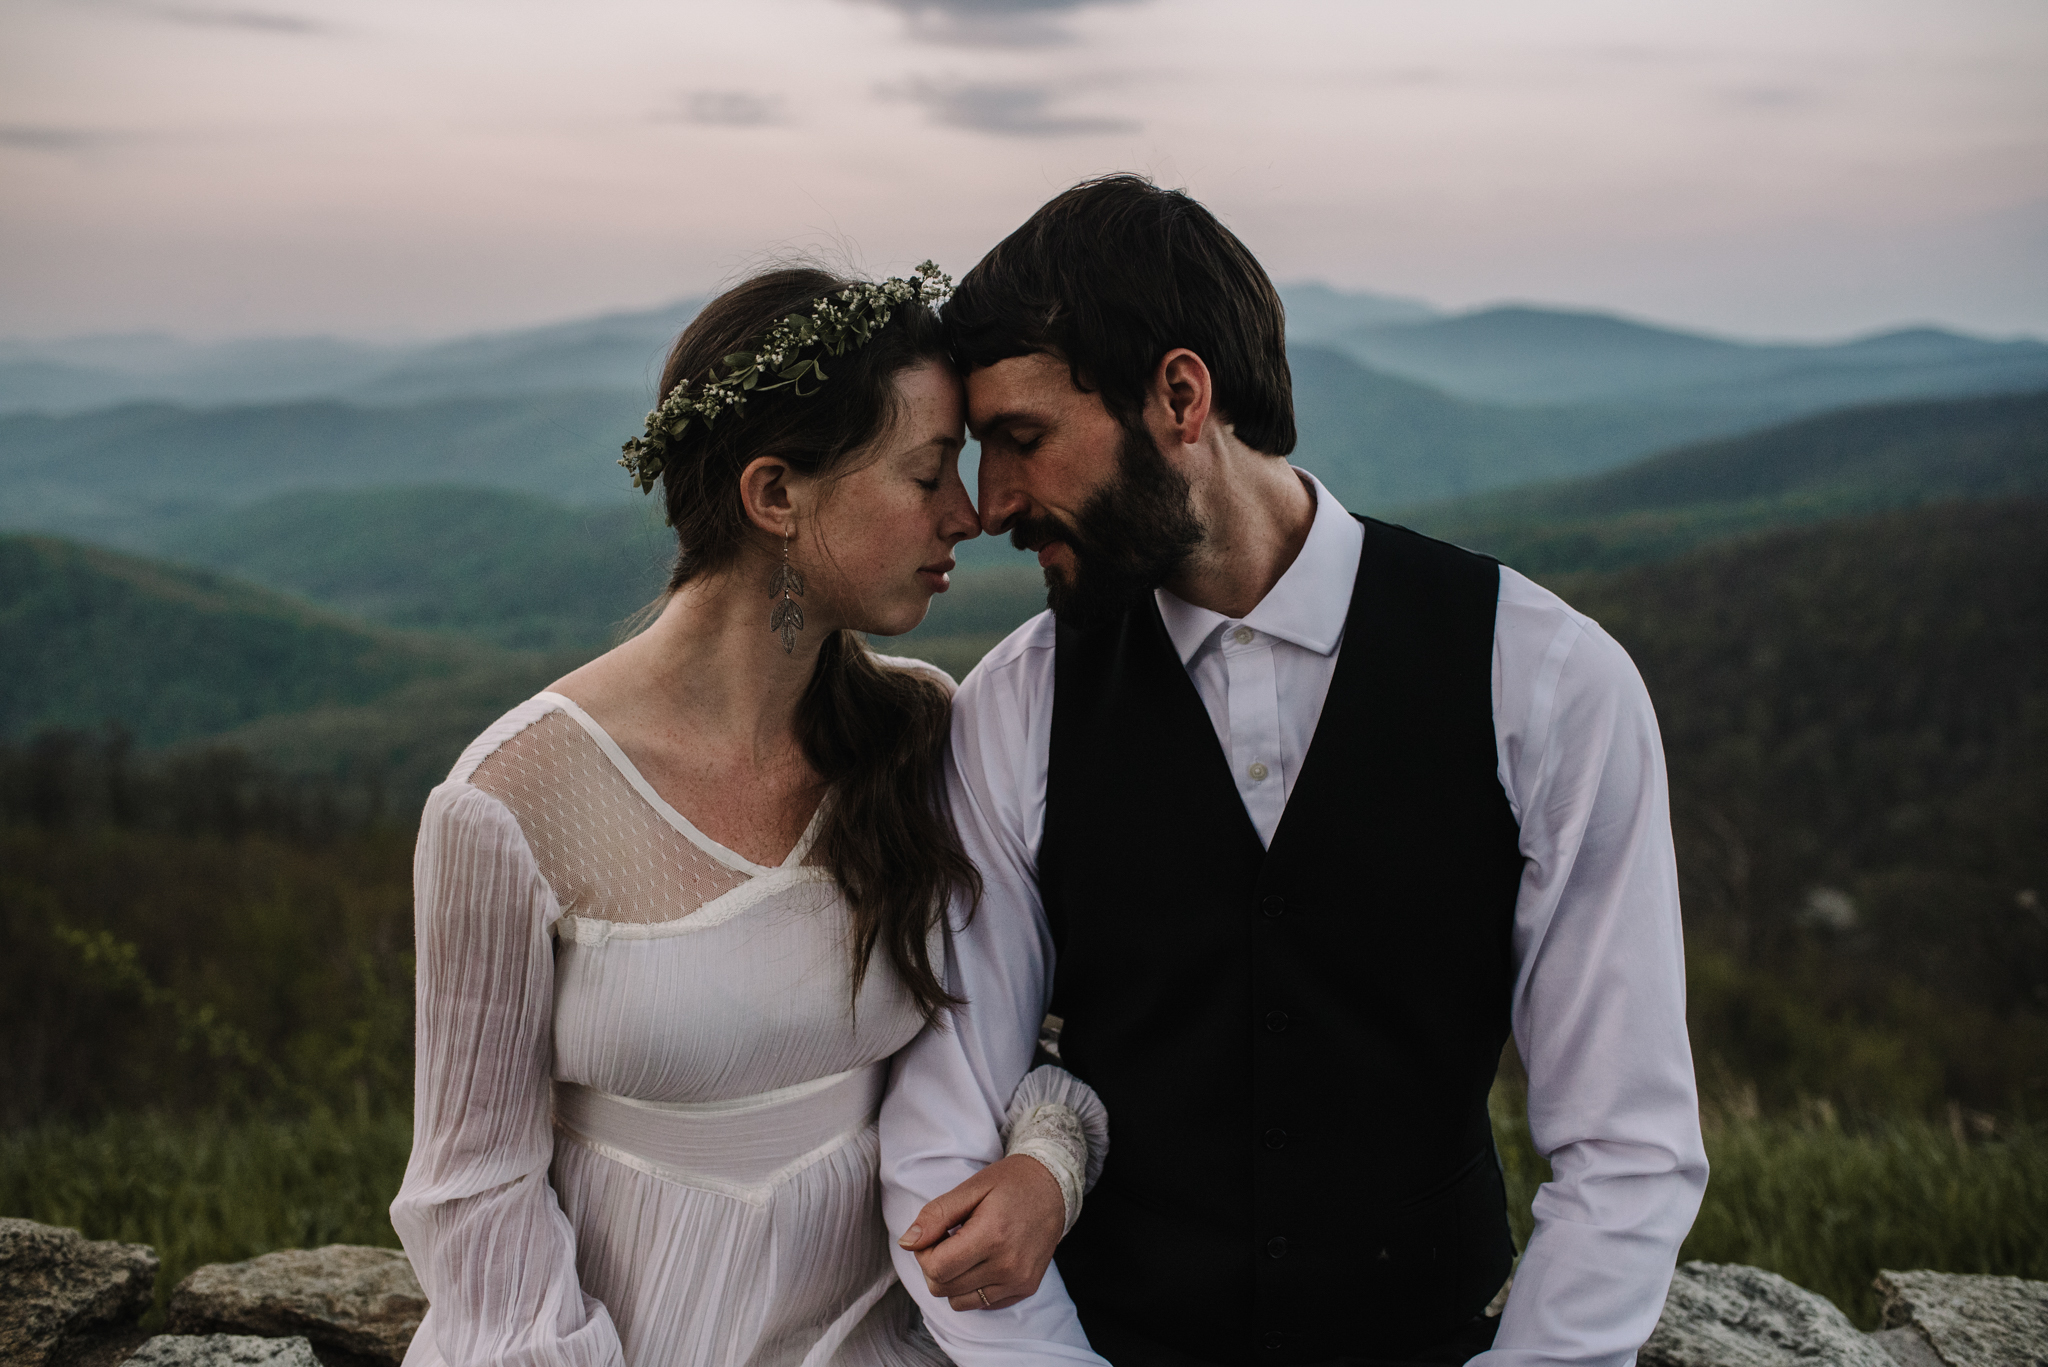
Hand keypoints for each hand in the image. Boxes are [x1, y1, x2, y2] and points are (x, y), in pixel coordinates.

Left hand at [897, 1153, 1065, 1310]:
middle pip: (944, 1288)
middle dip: (936, 1265)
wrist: (1053, 1188)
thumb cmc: (1010, 1183)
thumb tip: (908, 1243)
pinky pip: (982, 1304)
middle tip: (949, 1239)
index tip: (935, 1235)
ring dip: (953, 1280)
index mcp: (992, 1236)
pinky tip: (983, 1260)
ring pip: (959, 1302)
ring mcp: (1019, 1281)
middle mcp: (1008, 1265)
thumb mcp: (970, 1188)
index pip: (936, 1268)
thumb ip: (936, 1215)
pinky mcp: (1025, 1289)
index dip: (925, 1253)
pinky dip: (973, 1287)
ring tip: (967, 1250)